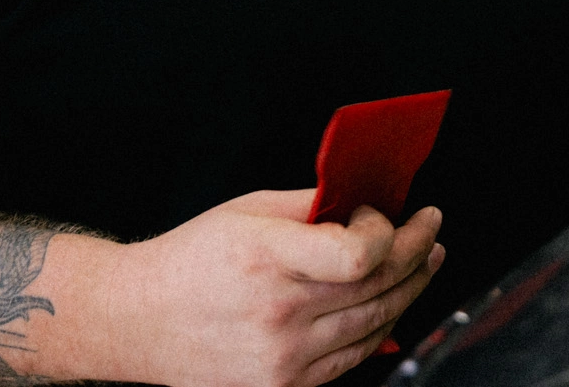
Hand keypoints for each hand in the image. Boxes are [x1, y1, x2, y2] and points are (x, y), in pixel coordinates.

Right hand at [69, 189, 443, 386]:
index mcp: (266, 258)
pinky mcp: (284, 384)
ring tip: (425, 260)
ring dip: (410, 287)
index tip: (385, 212)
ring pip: (375, 322)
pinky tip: (392, 301)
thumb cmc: (192, 259)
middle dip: (417, 251)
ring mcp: (282, 357)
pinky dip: (381, 326)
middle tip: (431, 229)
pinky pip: (353, 356)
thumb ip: (313, 205)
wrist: (137, 322)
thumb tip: (369, 199)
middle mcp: (277, 312)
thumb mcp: (248, 211)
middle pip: (378, 286)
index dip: (388, 231)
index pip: (360, 255)